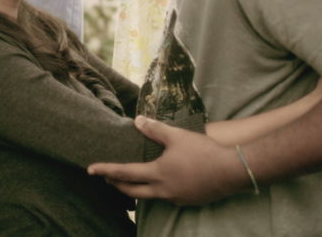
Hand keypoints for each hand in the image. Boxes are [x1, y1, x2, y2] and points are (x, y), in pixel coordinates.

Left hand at [87, 116, 245, 205]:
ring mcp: (175, 199)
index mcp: (157, 174)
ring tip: (129, 181)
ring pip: (148, 197)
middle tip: (107, 177)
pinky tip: (159, 183)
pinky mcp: (187, 201)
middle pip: (132, 191)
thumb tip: (138, 120)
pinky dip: (155, 191)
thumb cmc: (203, 151)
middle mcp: (163, 190)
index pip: (124, 173)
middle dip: (117, 184)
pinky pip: (165, 198)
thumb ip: (155, 130)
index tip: (90, 170)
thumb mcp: (177, 136)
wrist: (231, 171)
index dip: (106, 170)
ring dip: (135, 190)